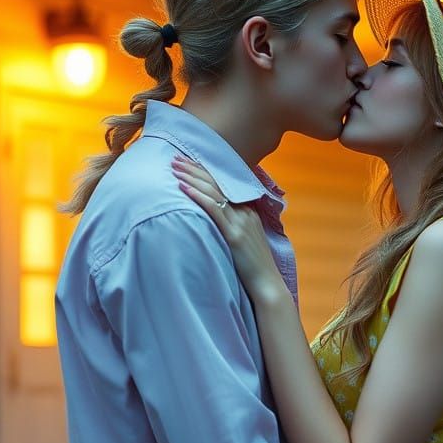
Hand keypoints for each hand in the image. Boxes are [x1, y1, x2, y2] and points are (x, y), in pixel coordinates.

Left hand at [172, 156, 286, 302]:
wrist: (268, 284)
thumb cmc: (254, 267)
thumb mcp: (245, 240)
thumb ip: (232, 226)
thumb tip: (214, 221)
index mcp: (248, 212)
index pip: (224, 184)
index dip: (205, 171)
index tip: (188, 162)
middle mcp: (245, 213)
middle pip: (217, 183)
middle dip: (194, 169)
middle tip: (175, 158)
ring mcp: (241, 223)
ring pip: (214, 192)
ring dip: (192, 177)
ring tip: (174, 168)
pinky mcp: (234, 236)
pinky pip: (214, 211)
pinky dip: (198, 197)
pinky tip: (184, 188)